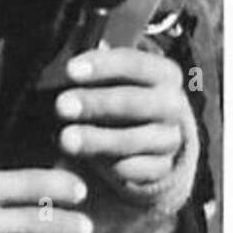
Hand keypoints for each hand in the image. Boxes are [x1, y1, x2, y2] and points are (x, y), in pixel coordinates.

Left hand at [56, 47, 191, 193]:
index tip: (70, 70)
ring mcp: (169, 138)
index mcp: (162, 73)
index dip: (102, 66)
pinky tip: (91, 164)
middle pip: (135, 102)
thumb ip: (95, 70)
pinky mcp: (163, 168)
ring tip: (66, 139)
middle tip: (61, 105)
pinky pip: (140, 169)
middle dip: (96, 103)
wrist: (150, 141)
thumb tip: (66, 62)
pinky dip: (114, 167)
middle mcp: (171, 104)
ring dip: (98, 139)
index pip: (134, 63)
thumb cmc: (119, 98)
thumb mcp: (112, 80)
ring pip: (136, 139)